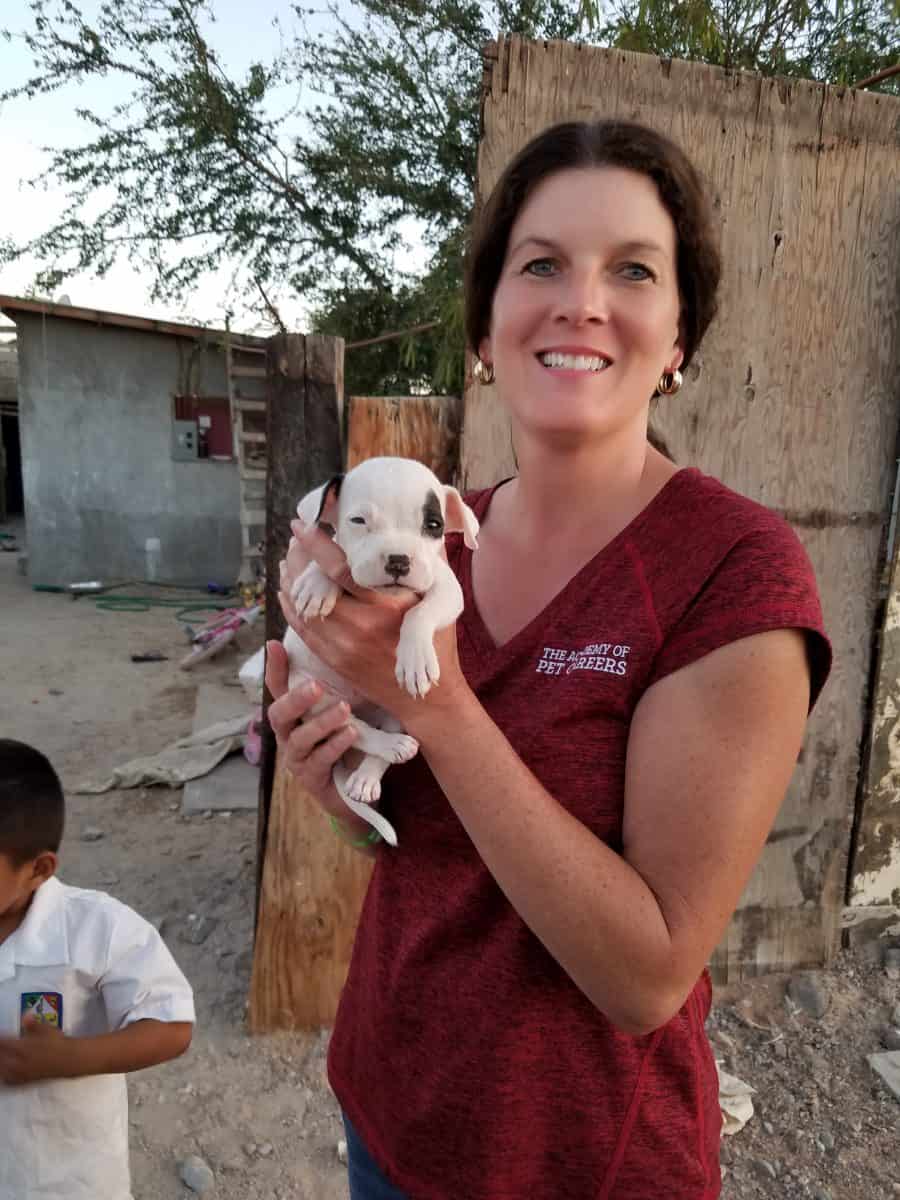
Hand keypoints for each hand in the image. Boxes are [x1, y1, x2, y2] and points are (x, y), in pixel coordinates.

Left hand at [0, 1015, 74, 1083]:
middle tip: (0, 1045)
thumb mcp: (46, 1029)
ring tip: (1, 1057)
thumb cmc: (58, 1042)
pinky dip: (5, 1075)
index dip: (0, 1038)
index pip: (4, 1043)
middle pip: (1, 1057)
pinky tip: (4, 1072)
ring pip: (3, 1070)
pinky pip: (10, 1079)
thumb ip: (33, 1023)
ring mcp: (22, 1071)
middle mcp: (20, 1060)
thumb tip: (25, 1015)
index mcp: (24, 1047)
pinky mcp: (26, 1078)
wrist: (68, 1058)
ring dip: (1, 1063)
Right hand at [265, 640, 359, 817]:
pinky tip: (350, 734)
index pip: (278, 688)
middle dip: (296, 699)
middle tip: (316, 686)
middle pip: (279, 714)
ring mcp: (297, 758)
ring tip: (344, 710)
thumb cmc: (350, 743)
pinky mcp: (310, 779)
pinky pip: (318, 760)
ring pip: (299, 738)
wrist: (359, 790)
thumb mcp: (348, 712)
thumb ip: (343, 690)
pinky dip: (334, 746)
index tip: (275, 644)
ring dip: (321, 723)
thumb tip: (357, 654)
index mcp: (294, 714)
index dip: (275, 668)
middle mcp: (289, 734)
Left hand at [278, 519, 466, 729]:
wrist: (426, 697)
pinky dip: (291, 608)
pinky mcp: (334, 660)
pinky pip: (303, 630)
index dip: (316, 546)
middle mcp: (360, 626)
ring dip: (291, 582)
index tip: (301, 525)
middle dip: (298, 560)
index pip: (340, 569)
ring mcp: (343, 646)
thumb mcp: (439, 601)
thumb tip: (427, 531)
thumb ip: (429, 566)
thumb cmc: (437, 645)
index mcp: (386, 607)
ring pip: (303, 608)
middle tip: (295, 540)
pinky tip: (288, 593)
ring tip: (288, 562)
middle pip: (314, 586)